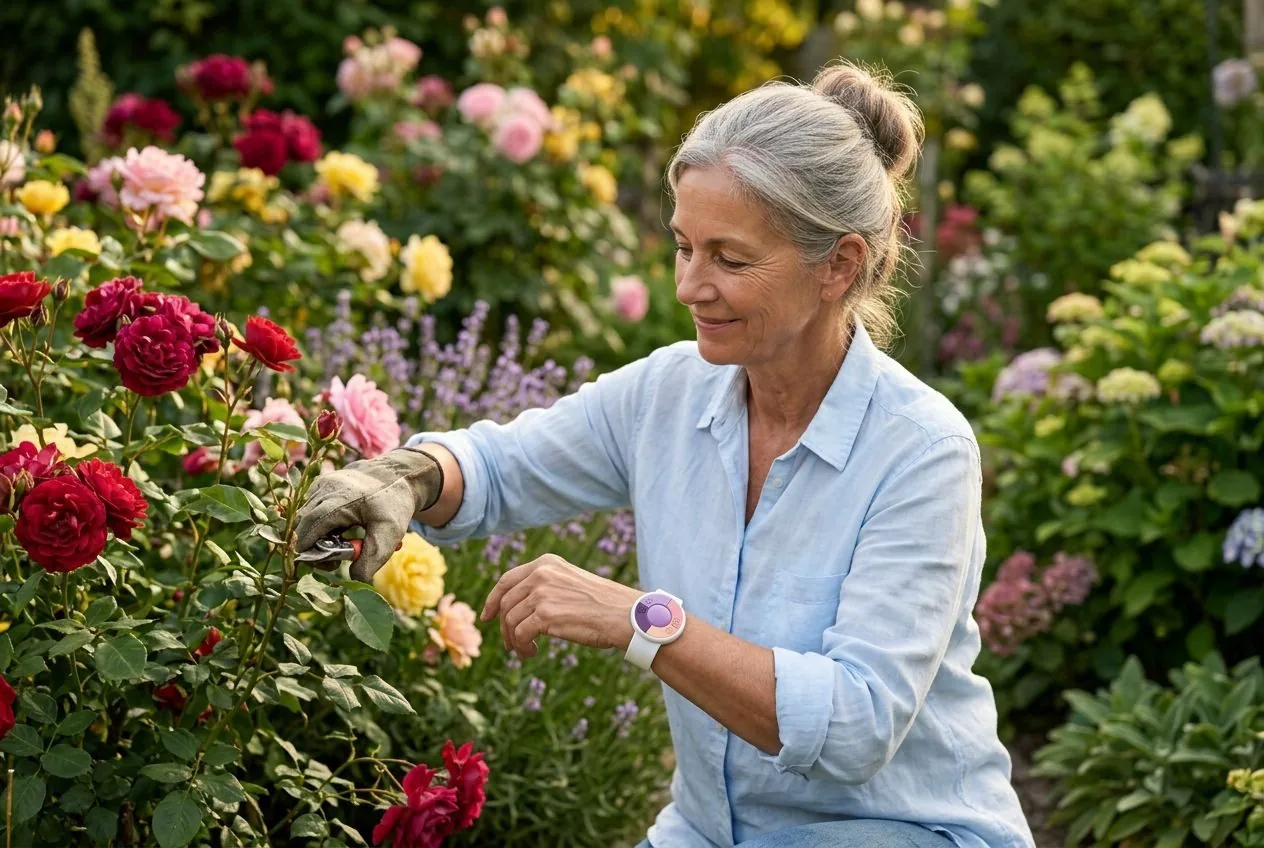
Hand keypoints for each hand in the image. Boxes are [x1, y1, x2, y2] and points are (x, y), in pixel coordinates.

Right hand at [293, 447, 442, 582]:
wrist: (398, 475)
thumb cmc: (394, 504)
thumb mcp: (390, 533)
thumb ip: (373, 558)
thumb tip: (354, 578)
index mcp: (340, 498)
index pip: (309, 526)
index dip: (310, 550)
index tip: (329, 565)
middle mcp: (324, 488)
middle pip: (303, 525)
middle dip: (316, 547)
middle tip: (338, 560)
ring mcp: (320, 484)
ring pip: (305, 519)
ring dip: (319, 537)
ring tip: (345, 542)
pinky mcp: (319, 486)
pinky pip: (311, 511)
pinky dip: (322, 525)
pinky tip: (342, 528)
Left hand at [480, 554, 641, 657]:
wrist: (625, 615)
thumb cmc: (603, 605)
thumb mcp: (570, 584)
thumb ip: (545, 588)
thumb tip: (517, 608)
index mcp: (546, 563)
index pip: (506, 580)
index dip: (492, 599)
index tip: (487, 616)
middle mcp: (541, 574)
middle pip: (505, 602)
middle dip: (503, 626)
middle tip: (510, 644)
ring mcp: (541, 593)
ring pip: (510, 620)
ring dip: (513, 640)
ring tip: (525, 651)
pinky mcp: (545, 615)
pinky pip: (520, 634)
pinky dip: (522, 647)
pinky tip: (532, 652)